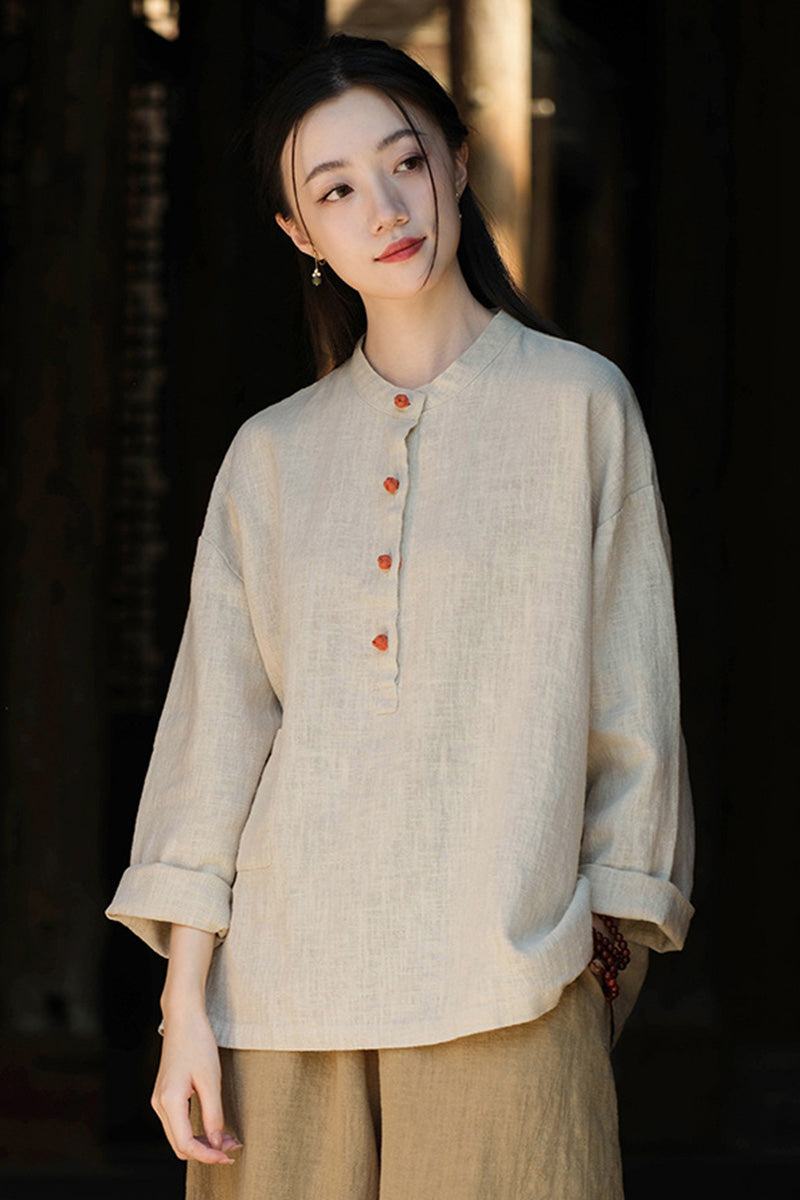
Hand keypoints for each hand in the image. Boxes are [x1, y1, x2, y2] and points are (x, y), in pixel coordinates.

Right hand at [150, 1005, 242, 1164]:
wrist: (183, 1018)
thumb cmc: (197, 1042)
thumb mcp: (210, 1079)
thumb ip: (213, 1114)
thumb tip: (217, 1142)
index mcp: (169, 1101)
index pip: (186, 1144)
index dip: (208, 1155)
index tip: (228, 1156)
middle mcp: (159, 1104)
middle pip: (179, 1145)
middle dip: (205, 1152)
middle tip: (231, 1149)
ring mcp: (160, 1100)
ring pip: (178, 1136)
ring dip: (200, 1142)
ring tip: (226, 1139)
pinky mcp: (165, 1095)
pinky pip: (177, 1124)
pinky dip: (193, 1131)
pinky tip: (211, 1127)